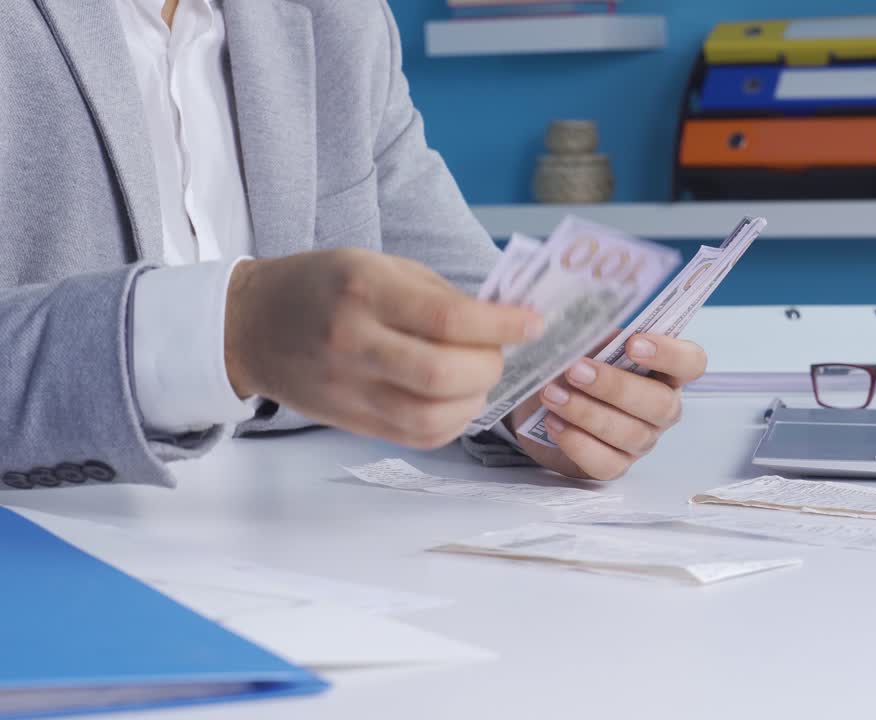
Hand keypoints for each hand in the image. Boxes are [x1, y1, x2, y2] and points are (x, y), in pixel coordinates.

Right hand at [224, 248, 542, 448]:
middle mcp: (353, 343)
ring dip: (474, 399)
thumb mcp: (380, 265)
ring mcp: (349, 388)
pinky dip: (453, 422)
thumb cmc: (325, 286)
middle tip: (500, 352)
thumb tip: (504, 320)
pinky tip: (457, 400)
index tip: (532, 323)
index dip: (501, 325)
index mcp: (364, 291)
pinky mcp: (351, 421)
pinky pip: (417, 436)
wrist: (251, 326)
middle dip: (490, 366)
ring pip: (432, 416)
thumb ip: (440, 294)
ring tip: (478, 376)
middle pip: (443, 374)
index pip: (447, 318)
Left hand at [506, 334, 707, 480]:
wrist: (545, 400)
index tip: (633, 344)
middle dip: (615, 387)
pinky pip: (606, 463)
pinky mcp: (616, 465)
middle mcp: (663, 407)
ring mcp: (643, 440)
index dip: (669, 354)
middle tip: (575, 370)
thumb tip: (588, 319)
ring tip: (552, 393)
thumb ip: (596, 330)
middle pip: (660, 404)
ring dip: (587, 412)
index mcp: (666, 370)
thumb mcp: (587, 339)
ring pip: (630, 434)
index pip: (691, 363)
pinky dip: (577, 442)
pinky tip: (553, 422)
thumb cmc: (577, 362)